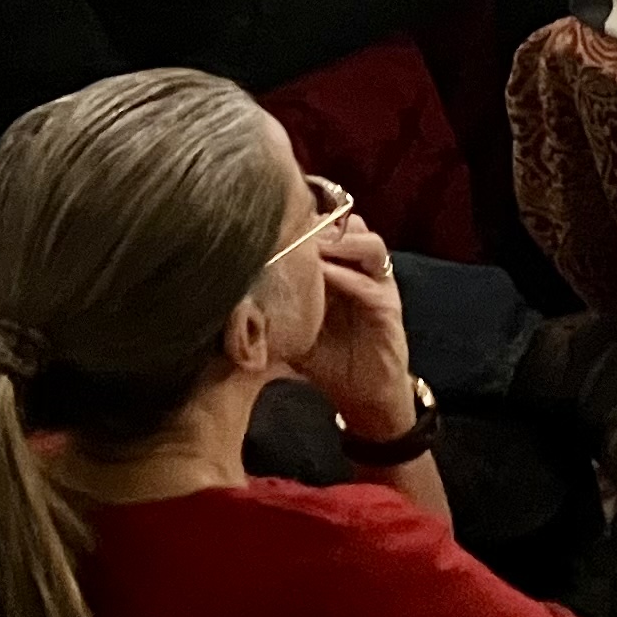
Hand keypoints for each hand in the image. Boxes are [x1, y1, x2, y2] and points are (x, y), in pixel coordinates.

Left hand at [292, 230, 416, 435]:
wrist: (361, 397)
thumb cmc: (327, 361)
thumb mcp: (293, 329)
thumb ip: (273, 309)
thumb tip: (227, 298)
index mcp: (340, 269)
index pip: (328, 227)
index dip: (306, 219)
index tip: (276, 220)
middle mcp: (361, 270)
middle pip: (350, 224)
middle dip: (323, 222)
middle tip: (295, 225)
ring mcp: (378, 286)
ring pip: (369, 243)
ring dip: (340, 240)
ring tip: (313, 244)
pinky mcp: (389, 307)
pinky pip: (370, 283)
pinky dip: (347, 275)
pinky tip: (324, 274)